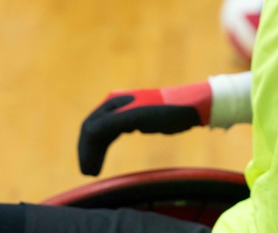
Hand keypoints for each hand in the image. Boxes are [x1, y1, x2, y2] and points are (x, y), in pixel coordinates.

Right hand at [78, 83, 211, 175]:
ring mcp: (124, 111)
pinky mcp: (134, 118)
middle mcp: (116, 104)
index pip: (90, 127)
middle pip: (93, 130)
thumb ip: (113, 123)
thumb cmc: (167, 111)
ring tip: (94, 169)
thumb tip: (88, 133)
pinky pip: (112, 132)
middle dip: (88, 151)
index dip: (85, 150)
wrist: (192, 107)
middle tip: (89, 173)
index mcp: (114, 103)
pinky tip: (105, 154)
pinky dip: (106, 144)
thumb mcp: (138, 118)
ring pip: (102, 132)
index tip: (88, 172)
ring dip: (96, 150)